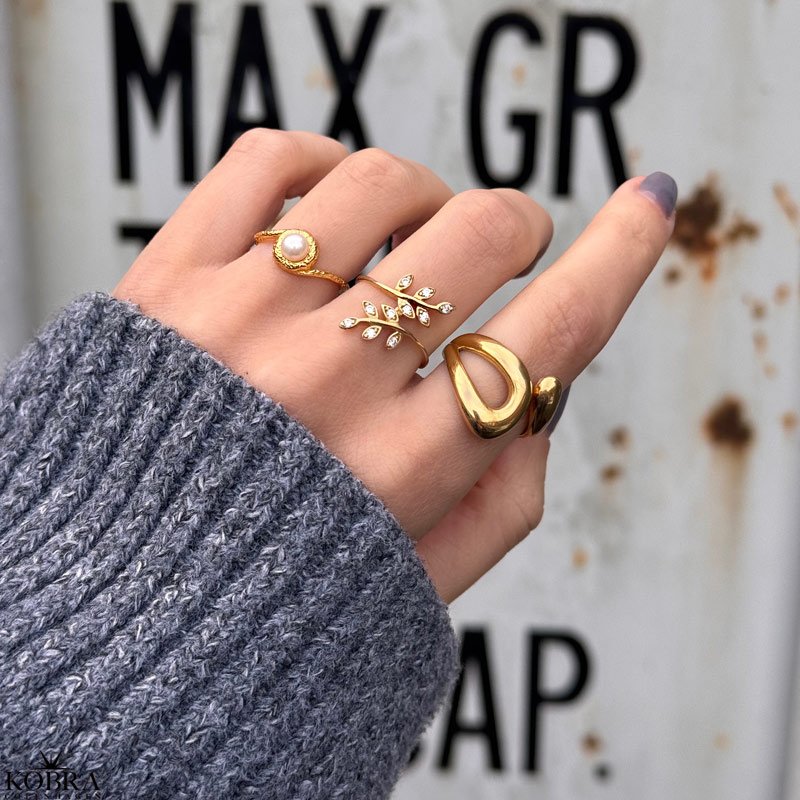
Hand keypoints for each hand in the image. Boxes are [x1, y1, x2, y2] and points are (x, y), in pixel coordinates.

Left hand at [112, 129, 674, 602]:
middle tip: (499, 248)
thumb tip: (540, 404)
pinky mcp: (168, 280)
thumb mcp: (414, 589)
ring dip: (422, 198)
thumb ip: (505, 505)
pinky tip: (329, 209)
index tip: (649, 202)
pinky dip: (321, 164)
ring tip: (403, 241)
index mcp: (405, 470)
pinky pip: (271, 161)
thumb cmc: (271, 598)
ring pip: (382, 182)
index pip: (554, 332)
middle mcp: (328, 388)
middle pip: (478, 233)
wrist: (113, 600)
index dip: (621, 253)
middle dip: (513, 228)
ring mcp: (241, 323)